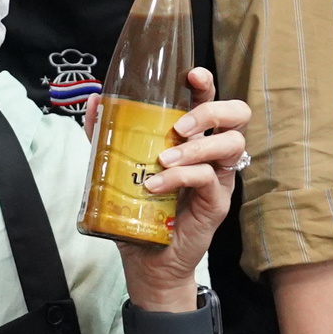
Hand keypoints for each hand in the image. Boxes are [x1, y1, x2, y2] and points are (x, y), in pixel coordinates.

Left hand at [117, 67, 249, 307]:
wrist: (145, 257)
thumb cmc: (137, 207)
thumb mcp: (116, 166)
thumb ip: (107, 134)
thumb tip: (95, 100)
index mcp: (192, 137)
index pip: (210, 100)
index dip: (206, 84)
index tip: (191, 75)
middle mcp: (212, 153)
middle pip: (237, 116)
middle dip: (212, 110)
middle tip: (180, 125)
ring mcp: (219, 178)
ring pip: (230, 145)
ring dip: (195, 147)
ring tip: (162, 159)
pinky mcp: (217, 202)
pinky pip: (208, 178)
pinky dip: (181, 177)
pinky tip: (155, 185)